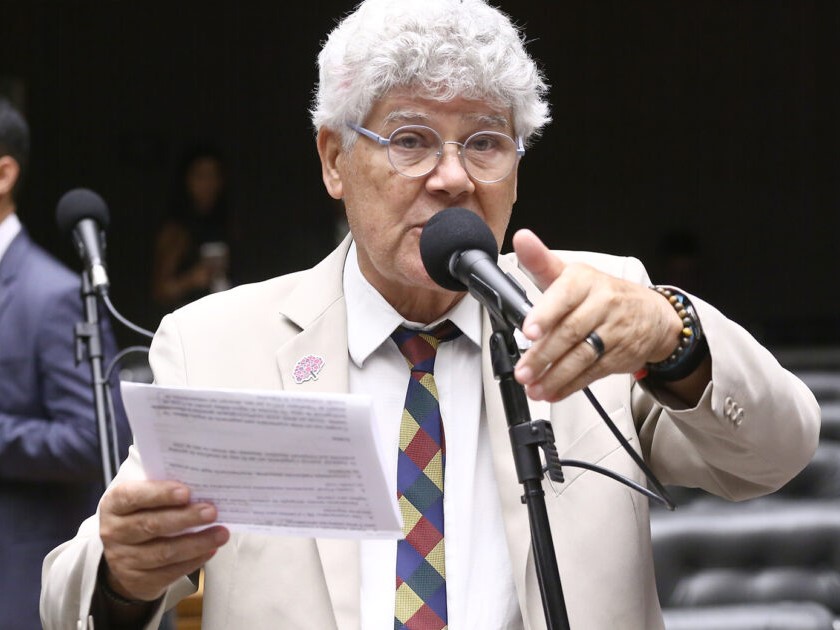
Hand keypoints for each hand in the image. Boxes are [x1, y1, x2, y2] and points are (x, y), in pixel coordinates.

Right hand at [99, 480, 229, 601]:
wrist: (124, 553)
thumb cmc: (142, 513)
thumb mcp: (144, 497)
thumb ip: (163, 489)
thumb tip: (201, 484)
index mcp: (114, 504)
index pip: (134, 496)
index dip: (160, 494)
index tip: (186, 492)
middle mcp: (114, 532)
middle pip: (151, 525)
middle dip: (185, 518)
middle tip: (212, 512)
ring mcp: (123, 559)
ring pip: (164, 552)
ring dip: (197, 543)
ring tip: (221, 534)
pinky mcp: (138, 580)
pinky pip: (169, 572)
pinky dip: (194, 561)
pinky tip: (210, 550)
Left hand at [511, 229, 681, 401]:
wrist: (652, 314)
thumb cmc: (601, 293)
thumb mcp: (571, 274)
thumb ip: (540, 261)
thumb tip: (522, 238)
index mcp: (585, 281)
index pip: (565, 295)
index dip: (546, 314)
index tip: (528, 330)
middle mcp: (602, 304)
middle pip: (570, 332)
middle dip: (543, 355)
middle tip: (523, 371)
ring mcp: (614, 331)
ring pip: (582, 356)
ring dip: (555, 376)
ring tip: (533, 387)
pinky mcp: (619, 356)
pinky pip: (592, 373)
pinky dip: (570, 386)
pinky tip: (552, 392)